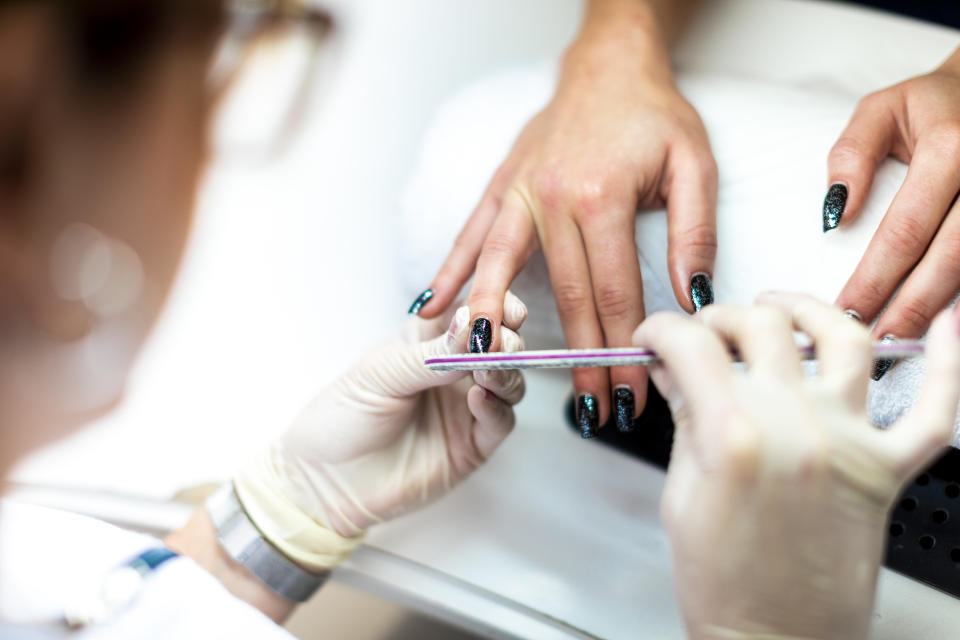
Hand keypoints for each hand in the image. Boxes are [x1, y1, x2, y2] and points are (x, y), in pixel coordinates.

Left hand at [233, 293, 526, 569]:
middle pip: (503, 343)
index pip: (475, 312)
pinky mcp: (473, 445)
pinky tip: (479, 399)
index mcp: (430, 341)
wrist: (325, 480)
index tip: (494, 308)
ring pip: (509, 381)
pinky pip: (501, 422)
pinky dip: (497, 408)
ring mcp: (466, 407)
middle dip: (505, 337)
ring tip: (486, 370)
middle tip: (493, 341)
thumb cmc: (342, 417)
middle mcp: (455, 370)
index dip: (492, 304)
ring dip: (505, 371)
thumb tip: (472, 325)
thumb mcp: (380, 374)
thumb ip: (431, 353)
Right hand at [417, 14, 716, 433]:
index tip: (630, 393)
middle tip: (590, 411)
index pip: (614, 294)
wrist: (607, 66)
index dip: (623, 351)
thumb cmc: (651, 114)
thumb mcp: (693, 165)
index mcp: (602, 197)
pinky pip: (469, 239)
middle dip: (579, 361)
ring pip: (503, 276)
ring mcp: (518, 195)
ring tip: (494, 375)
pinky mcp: (499, 190)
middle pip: (566, 299)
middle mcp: (552, 200)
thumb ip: (693, 233)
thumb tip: (692, 297)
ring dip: (501, 333)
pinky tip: (433, 309)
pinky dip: (451, 276)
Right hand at [633, 293, 959, 638]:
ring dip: (807, 307)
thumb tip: (678, 372)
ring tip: (784, 307)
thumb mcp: (682, 493)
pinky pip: (933, 408)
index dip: (661, 330)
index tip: (656, 338)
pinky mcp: (886, 471)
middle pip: (760, 325)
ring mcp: (847, 444)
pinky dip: (946, 363)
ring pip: (843, 337)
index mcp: (733, 435)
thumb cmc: (725, 584)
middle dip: (719, 319)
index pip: (691, 345)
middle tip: (703, 337)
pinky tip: (942, 330)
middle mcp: (795, 427)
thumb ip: (686, 419)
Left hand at [827, 47, 959, 355]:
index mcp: (950, 149)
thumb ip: (851, 155)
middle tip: (876, 343)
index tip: (846, 312)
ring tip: (902, 339)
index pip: (905, 230)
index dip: (875, 279)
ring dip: (938, 309)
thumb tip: (835, 215)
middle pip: (948, 258)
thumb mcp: (879, 110)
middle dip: (911, 308)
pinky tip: (938, 320)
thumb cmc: (927, 105)